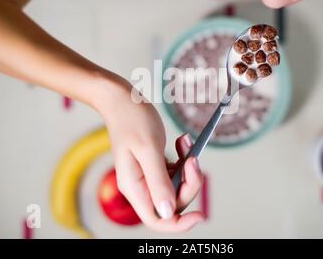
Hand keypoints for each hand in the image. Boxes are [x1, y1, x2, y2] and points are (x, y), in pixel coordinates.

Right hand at [93, 75, 203, 232]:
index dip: (179, 224)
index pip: (157, 220)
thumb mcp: (148, 150)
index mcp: (134, 187)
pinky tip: (182, 142)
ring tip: (186, 142)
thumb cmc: (132, 120)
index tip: (201, 215)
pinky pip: (175, 171)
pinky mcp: (153, 165)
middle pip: (172, 202)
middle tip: (194, 160)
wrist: (121, 99)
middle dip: (189, 183)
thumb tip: (168, 213)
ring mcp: (146, 176)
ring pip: (176, 186)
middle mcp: (139, 186)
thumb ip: (158, 182)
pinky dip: (183, 158)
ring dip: (187, 167)